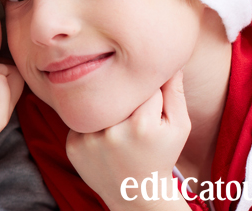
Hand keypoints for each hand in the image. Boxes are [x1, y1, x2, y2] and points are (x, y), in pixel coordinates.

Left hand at [66, 71, 190, 210]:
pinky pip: (79, 118)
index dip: (145, 86)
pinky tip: (101, 133)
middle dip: (123, 94)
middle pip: (115, 91)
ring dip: (103, 105)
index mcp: (142, 124)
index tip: (148, 95)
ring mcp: (89, 139)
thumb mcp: (179, 126)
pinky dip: (89, 120)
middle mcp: (112, 131)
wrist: (135, 193)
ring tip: (116, 120)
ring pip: (95, 102)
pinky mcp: (72, 145)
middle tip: (130, 108)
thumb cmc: (160, 155)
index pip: (141, 84)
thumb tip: (170, 59)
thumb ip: (175, 91)